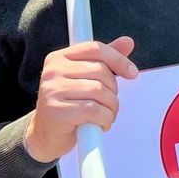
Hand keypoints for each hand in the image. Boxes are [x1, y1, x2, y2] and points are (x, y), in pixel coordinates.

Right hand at [24, 36, 137, 162]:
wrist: (46, 136)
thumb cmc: (69, 105)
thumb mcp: (85, 79)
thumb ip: (105, 60)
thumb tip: (128, 41)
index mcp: (59, 57)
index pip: (95, 49)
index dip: (118, 59)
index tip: (133, 73)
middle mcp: (53, 70)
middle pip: (101, 71)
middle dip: (113, 91)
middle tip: (109, 104)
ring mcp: (53, 90)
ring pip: (100, 92)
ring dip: (111, 108)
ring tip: (105, 116)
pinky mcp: (57, 110)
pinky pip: (94, 110)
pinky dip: (105, 119)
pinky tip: (101, 124)